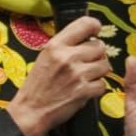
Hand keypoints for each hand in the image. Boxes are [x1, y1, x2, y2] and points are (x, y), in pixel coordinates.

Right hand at [7, 16, 109, 135]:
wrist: (30, 111)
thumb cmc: (37, 85)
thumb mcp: (44, 56)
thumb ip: (64, 45)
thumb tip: (86, 36)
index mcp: (55, 45)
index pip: (85, 24)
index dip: (95, 26)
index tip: (96, 31)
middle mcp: (67, 57)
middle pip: (99, 46)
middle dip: (97, 54)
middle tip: (88, 61)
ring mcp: (77, 74)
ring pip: (105, 65)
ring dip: (99, 71)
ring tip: (87, 76)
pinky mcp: (84, 91)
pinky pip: (103, 84)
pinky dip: (97, 88)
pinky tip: (86, 89)